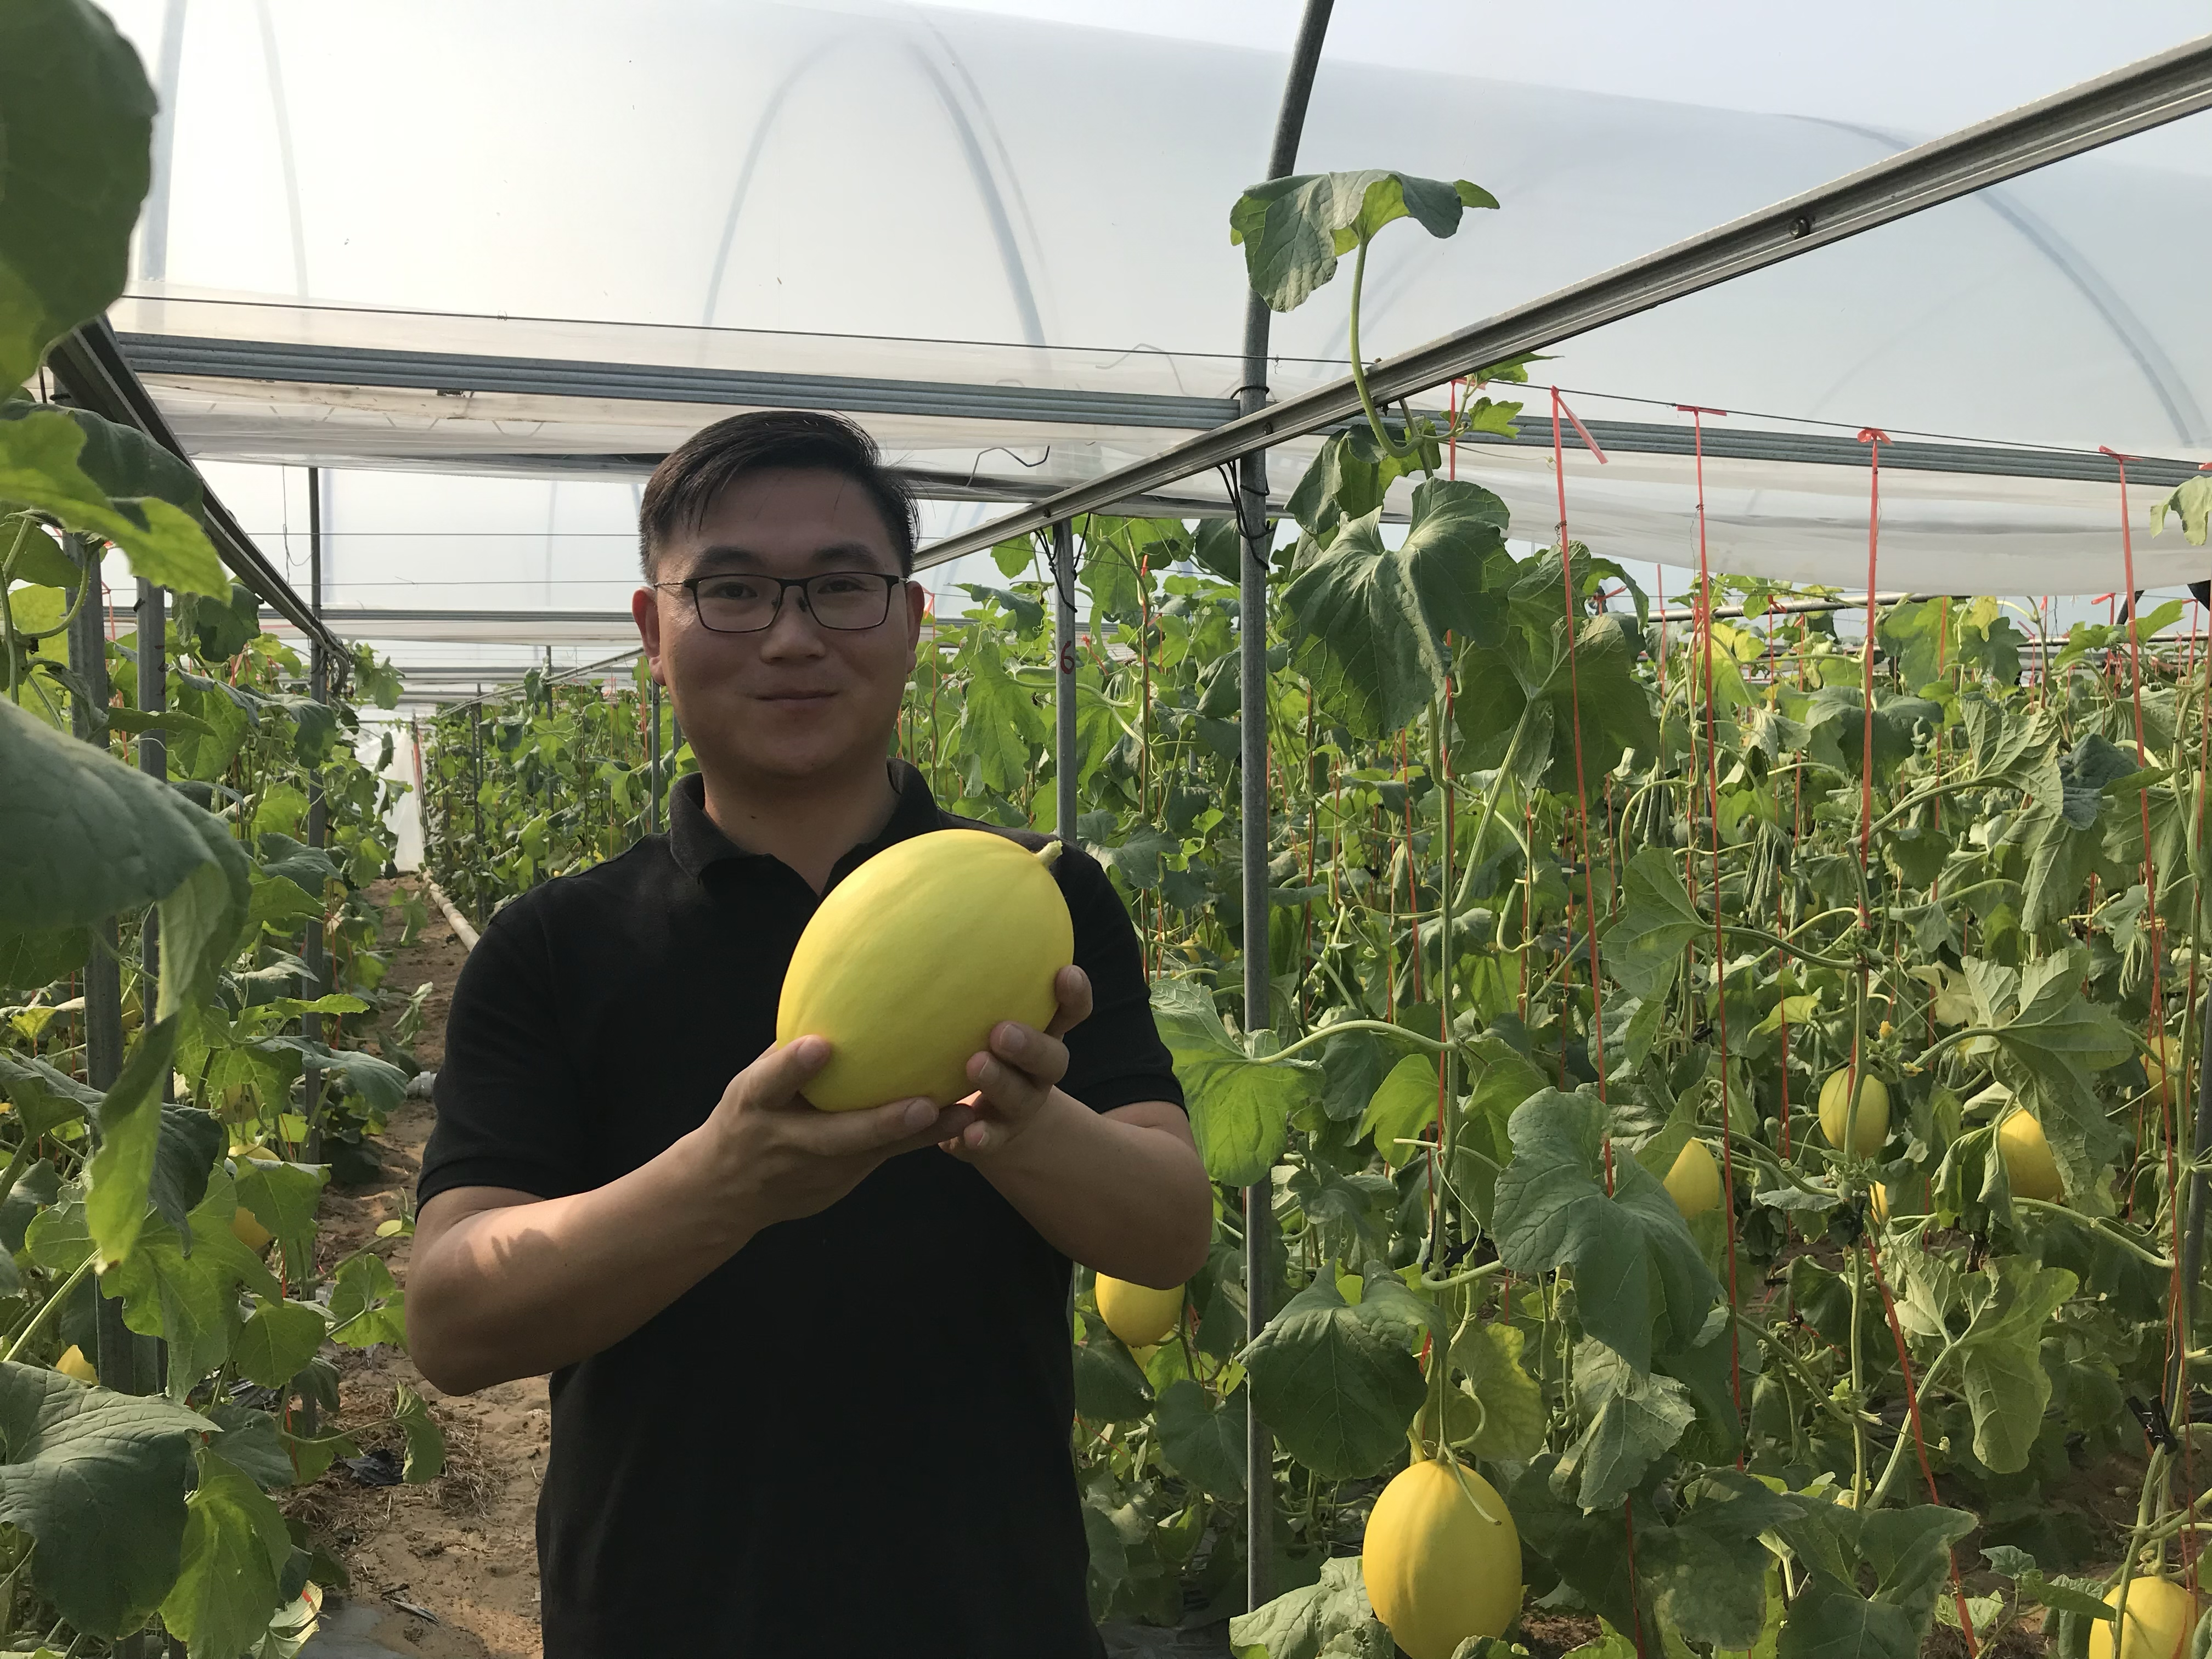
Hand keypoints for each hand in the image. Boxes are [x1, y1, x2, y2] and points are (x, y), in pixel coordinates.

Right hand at [695, 1035, 976, 1231]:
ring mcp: (817, 1168)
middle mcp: (787, 1139)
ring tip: (963, 1113)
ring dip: (920, 1135)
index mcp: (755, 1104)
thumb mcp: (750, 1084)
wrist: (727, 1194)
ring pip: (873, 1151)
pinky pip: (886, 1156)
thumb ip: (785, 1053)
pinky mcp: (841, 1180)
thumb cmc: (747, 1117)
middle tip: (923, 1105)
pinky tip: (961, 1119)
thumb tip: (830, 994)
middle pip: (835, 1135)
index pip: (770, 1081)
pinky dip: (921, 1138)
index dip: (792, 1065)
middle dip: (880, 1123)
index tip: (818, 1045)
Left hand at [942, 966, 1092, 1160]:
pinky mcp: (995, 1136)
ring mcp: (1021, 1106)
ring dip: (1002, 1082)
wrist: (984, 1112)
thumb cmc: (975, 1037)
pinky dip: (981, 1139)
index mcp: (1043, 1029)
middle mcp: (1040, 1069)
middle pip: (1053, 1057)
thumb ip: (976, 955)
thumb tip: (991, 881)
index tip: (1064, 972)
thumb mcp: (979, 998)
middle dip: (1031, 1044)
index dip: (1074, 993)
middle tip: (1000, 1030)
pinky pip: (991, 1141)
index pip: (1071, 1009)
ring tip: (974, 1066)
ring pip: (1023, 1096)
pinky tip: (961, 1138)